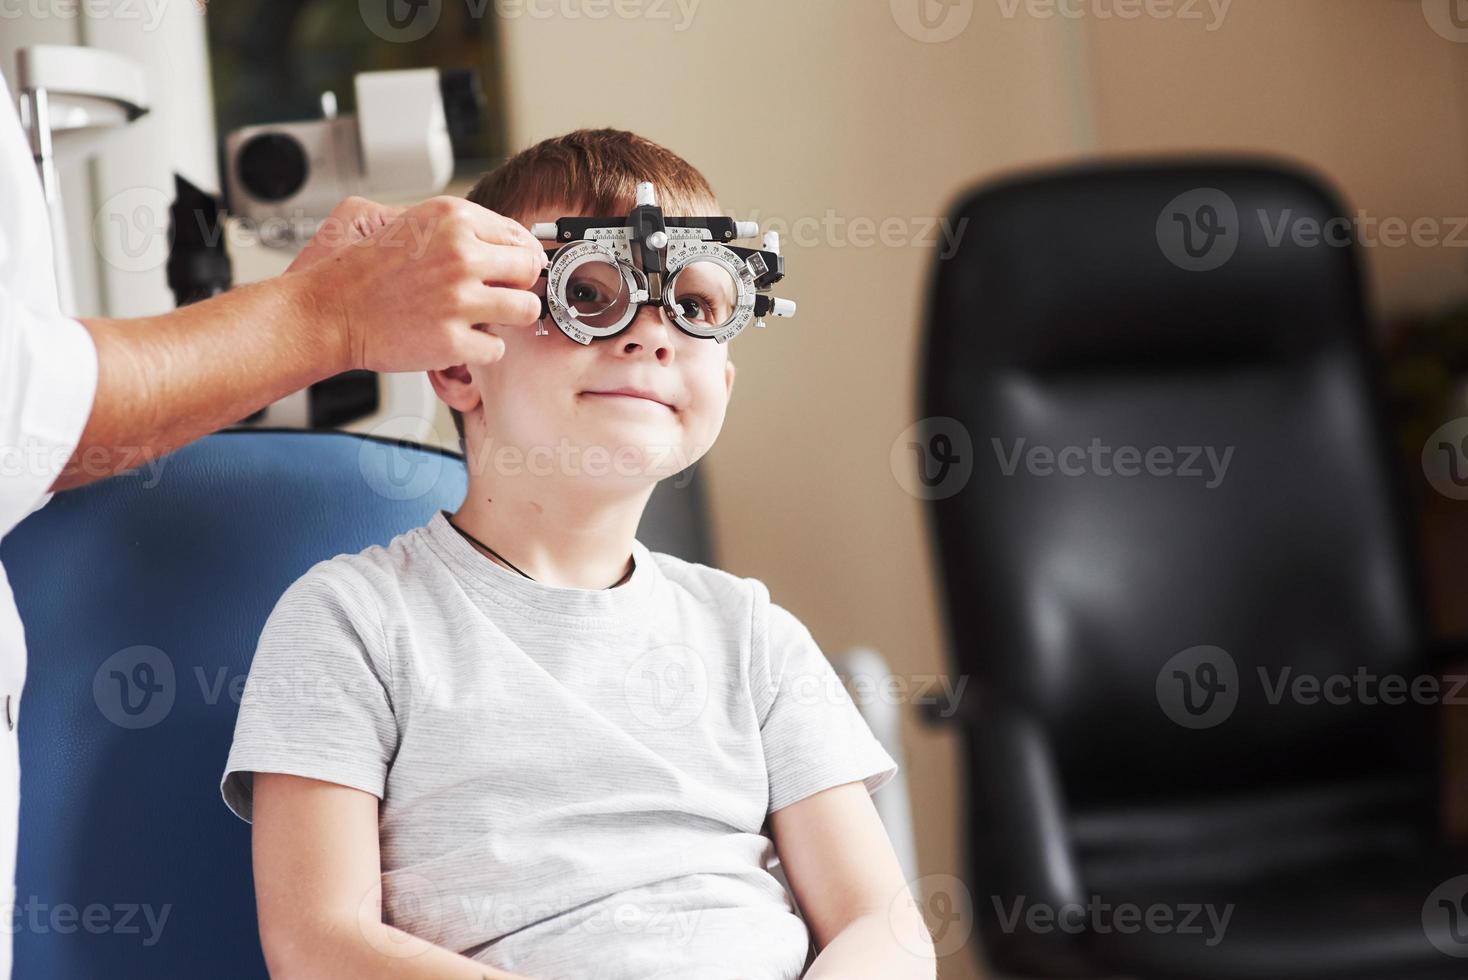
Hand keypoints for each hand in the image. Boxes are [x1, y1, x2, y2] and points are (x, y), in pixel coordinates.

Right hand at [293, 195, 547, 373]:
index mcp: (452, 218)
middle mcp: (460, 254)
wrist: (328, 311)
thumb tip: (510, 239)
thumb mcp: (410, 222)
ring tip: (483, 319)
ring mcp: (458, 299)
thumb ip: (459, 226)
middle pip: (529, 270)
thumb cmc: (364, 271)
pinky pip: (498, 349)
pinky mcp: (452, 340)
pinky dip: (481, 350)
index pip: (518, 235)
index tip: (508, 270)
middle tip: (494, 295)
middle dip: (516, 285)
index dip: (516, 257)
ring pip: (525, 310)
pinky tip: (459, 339)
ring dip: (508, 319)